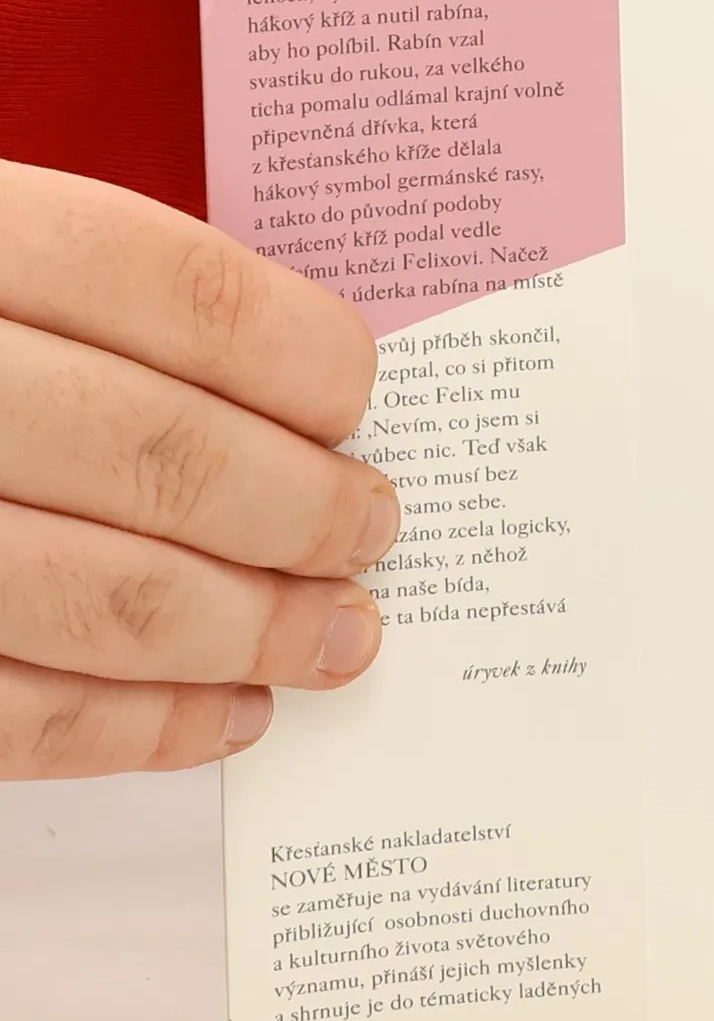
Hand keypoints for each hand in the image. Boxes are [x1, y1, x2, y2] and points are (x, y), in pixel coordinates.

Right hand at [0, 163, 394, 779]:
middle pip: (161, 453)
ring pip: (104, 596)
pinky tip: (225, 715)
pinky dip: (143, 729)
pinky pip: (16, 714)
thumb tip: (310, 407)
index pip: (172, 291)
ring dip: (253, 631)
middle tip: (372, 533)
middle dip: (305, 512)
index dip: (298, 358)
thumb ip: (101, 314)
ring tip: (337, 638)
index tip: (358, 404)